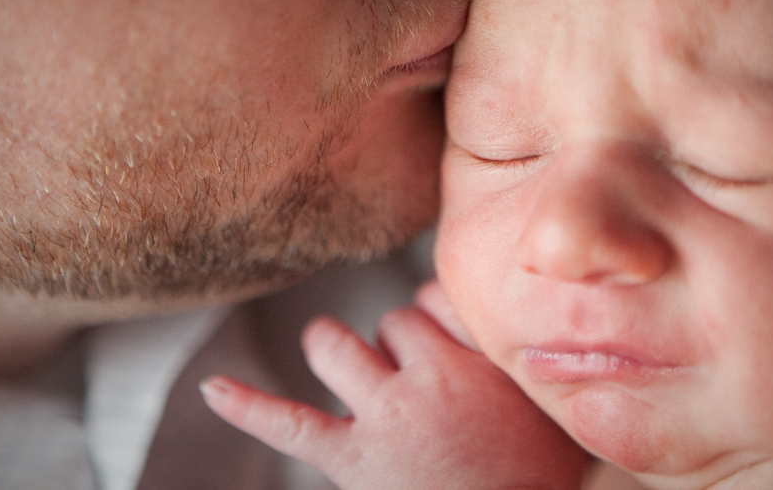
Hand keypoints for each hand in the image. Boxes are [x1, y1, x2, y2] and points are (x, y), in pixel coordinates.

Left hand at [201, 306, 588, 489]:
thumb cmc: (544, 482)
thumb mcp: (559, 413)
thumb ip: (530, 362)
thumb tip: (503, 325)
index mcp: (482, 361)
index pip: (436, 301)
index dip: (436, 323)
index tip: (445, 346)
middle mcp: (431, 377)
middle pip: (393, 320)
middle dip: (396, 342)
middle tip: (414, 382)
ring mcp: (387, 416)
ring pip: (337, 346)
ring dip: (335, 347)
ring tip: (343, 361)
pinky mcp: (355, 460)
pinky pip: (290, 423)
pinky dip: (248, 405)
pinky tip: (213, 388)